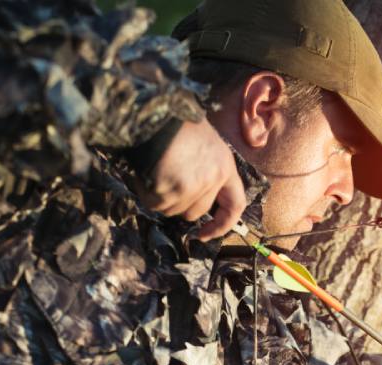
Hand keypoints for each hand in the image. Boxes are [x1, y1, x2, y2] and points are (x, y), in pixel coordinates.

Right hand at [134, 117, 245, 240]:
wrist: (153, 112)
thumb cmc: (176, 124)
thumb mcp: (205, 142)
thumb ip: (208, 170)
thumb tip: (200, 202)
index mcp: (225, 166)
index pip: (235, 206)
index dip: (222, 225)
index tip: (205, 234)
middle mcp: (213, 178)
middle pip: (195, 212)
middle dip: (179, 204)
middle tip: (166, 180)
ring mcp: (192, 185)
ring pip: (173, 211)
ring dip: (161, 198)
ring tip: (156, 169)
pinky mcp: (170, 189)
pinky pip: (155, 204)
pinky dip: (147, 193)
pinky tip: (146, 172)